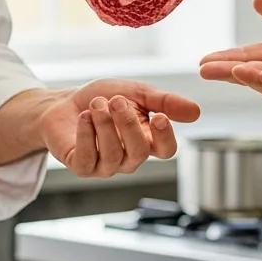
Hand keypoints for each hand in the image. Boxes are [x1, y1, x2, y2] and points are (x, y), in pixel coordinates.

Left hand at [38, 79, 200, 177]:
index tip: (159, 115)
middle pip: (139, 152)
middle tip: (115, 100)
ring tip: (96, 104)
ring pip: (113, 155)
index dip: (165, 137)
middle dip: (128, 124)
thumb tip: (197, 112)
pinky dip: (86, 135)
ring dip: (104, 126)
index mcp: (147, 141)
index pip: (166, 150)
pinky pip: (88, 159)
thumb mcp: (137, 93)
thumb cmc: (104, 98)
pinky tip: (84, 117)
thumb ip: (164, 102)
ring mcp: (106, 166)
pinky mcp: (82, 167)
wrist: (64, 103)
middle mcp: (129, 158)